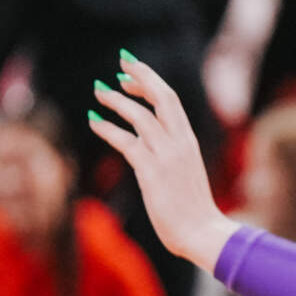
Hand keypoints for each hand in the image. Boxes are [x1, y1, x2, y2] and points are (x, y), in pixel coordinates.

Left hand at [88, 52, 236, 269]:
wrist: (203, 233)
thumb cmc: (191, 209)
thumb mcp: (183, 172)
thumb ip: (168, 154)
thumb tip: (144, 143)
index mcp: (188, 141)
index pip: (170, 101)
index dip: (150, 82)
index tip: (130, 72)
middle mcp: (180, 143)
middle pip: (162, 97)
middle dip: (141, 76)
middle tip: (121, 62)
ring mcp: (167, 156)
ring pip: (141, 116)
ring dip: (117, 100)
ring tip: (99, 90)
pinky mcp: (152, 172)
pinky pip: (127, 142)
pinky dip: (108, 128)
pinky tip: (93, 121)